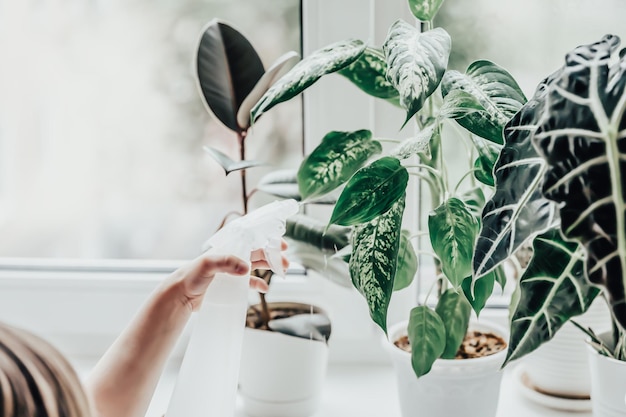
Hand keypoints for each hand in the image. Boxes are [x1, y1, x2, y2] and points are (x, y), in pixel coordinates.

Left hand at [168, 240, 288, 311]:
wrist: (180, 295)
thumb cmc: (190, 276)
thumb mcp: (207, 264)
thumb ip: (226, 263)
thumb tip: (246, 267)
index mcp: (228, 248)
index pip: (252, 241)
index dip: (268, 242)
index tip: (282, 245)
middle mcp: (232, 258)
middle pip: (258, 253)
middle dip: (273, 256)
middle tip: (286, 262)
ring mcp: (232, 272)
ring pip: (256, 266)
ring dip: (270, 267)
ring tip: (283, 271)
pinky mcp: (230, 285)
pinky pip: (249, 283)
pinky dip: (258, 284)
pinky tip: (265, 288)